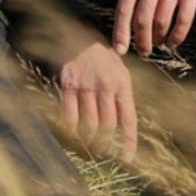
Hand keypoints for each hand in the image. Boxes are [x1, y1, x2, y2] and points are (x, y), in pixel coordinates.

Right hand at [57, 38, 136, 161]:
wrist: (77, 36)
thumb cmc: (101, 56)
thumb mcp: (119, 71)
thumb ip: (121, 95)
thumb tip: (123, 124)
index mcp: (122, 84)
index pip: (128, 119)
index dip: (128, 141)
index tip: (127, 159)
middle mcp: (106, 86)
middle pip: (107, 126)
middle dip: (105, 144)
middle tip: (101, 152)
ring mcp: (86, 87)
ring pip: (89, 124)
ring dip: (88, 140)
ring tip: (87, 146)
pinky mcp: (67, 86)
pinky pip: (69, 116)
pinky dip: (70, 129)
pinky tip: (71, 133)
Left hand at [112, 0, 195, 57]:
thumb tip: (125, 25)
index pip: (124, 7)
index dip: (120, 32)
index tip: (120, 49)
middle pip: (143, 18)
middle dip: (141, 40)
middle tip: (143, 51)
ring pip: (162, 20)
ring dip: (158, 38)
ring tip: (157, 43)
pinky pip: (185, 19)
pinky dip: (178, 35)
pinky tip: (173, 41)